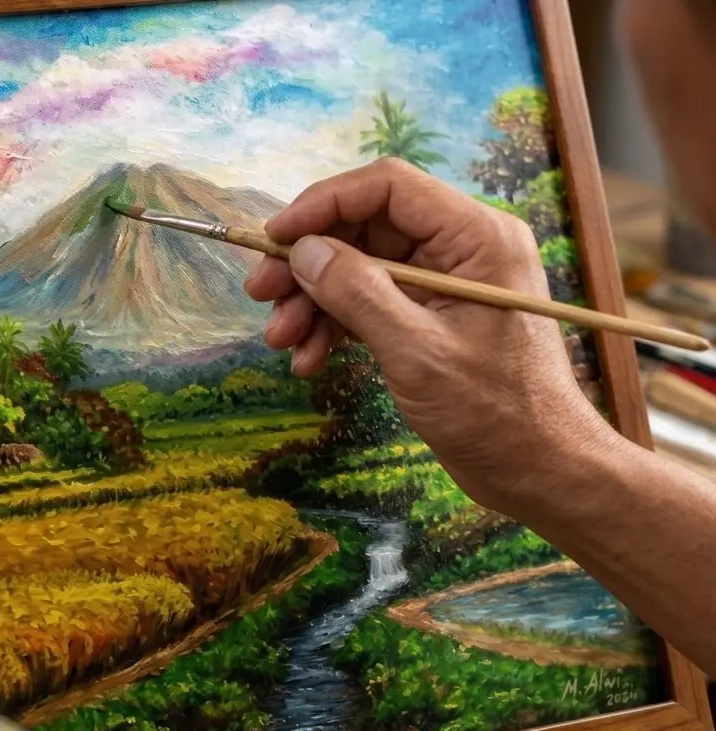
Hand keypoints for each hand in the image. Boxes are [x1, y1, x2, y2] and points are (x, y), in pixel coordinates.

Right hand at [243, 158, 619, 510]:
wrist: (540, 472)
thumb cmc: (496, 413)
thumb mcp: (418, 351)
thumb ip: (358, 293)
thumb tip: (303, 250)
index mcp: (476, 237)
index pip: (387, 188)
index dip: (323, 204)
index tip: (275, 237)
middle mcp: (460, 249)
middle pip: (364, 228)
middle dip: (309, 261)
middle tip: (261, 294)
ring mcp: (443, 284)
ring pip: (358, 268)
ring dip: (313, 300)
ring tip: (282, 341)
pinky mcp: (428, 318)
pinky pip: (368, 303)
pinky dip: (333, 326)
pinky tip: (309, 359)